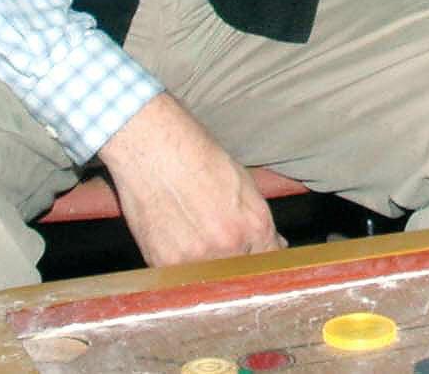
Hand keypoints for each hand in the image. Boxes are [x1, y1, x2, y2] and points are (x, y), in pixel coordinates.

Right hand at [96, 93, 282, 265]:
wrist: (154, 148)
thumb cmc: (198, 157)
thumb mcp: (243, 183)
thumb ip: (259, 221)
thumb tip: (273, 244)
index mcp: (254, 225)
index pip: (270, 262)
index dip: (264, 261)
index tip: (257, 259)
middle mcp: (229, 246)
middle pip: (240, 275)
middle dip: (235, 263)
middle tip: (218, 242)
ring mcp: (195, 259)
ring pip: (209, 279)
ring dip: (206, 266)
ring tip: (192, 234)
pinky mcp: (163, 264)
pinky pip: (177, 277)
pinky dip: (179, 264)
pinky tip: (174, 237)